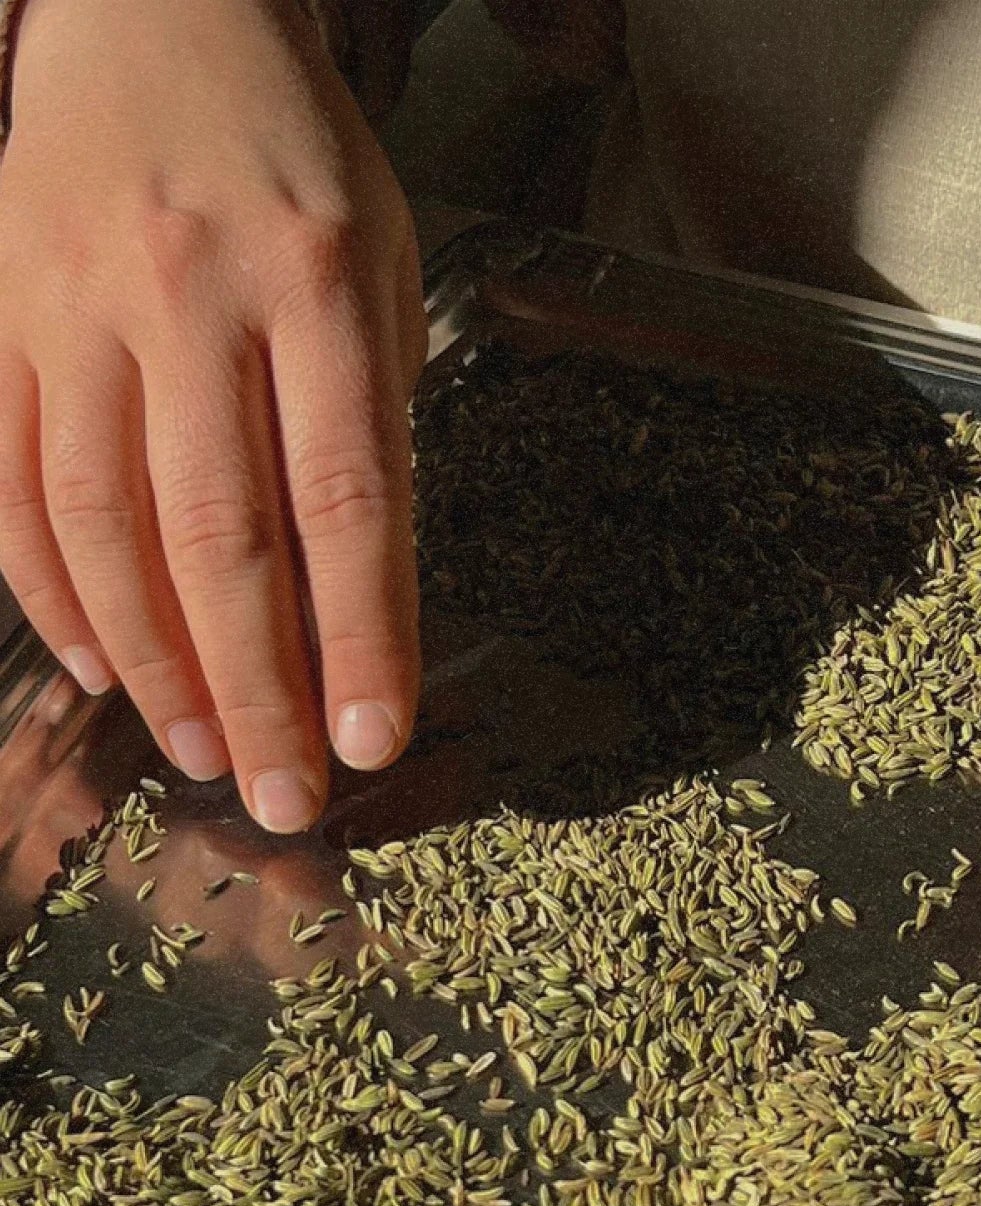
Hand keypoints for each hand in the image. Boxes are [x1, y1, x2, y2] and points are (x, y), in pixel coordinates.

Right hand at [0, 0, 427, 832]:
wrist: (152, 12)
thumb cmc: (294, 160)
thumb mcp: (382, 269)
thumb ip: (373, 422)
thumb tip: (363, 602)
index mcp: (315, 278)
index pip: (348, 500)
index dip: (362, 637)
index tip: (374, 739)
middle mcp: (188, 293)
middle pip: (221, 537)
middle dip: (258, 688)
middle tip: (286, 793)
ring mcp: (77, 305)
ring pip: (106, 525)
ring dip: (155, 663)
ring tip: (202, 752)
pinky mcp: (3, 317)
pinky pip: (15, 481)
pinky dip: (53, 588)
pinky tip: (99, 664)